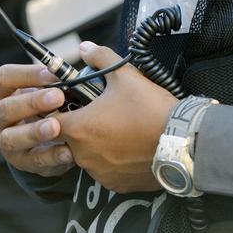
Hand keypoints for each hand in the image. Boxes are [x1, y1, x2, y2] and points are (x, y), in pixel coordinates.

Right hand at [0, 63, 74, 177]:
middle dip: (33, 102)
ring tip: (56, 126)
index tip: (52, 73)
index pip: (3, 77)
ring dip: (35, 132)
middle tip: (58, 97)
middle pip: (7, 108)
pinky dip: (51, 156)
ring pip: (13, 138)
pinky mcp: (19, 162)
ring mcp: (4, 141)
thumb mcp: (37, 87)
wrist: (37, 135)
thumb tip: (71, 71)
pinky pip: (34, 161)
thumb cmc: (37, 102)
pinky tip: (67, 151)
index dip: (27, 74)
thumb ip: (49, 80)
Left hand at [56, 42, 176, 193]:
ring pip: (87, 156)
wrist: (180, 142)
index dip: (57, 110)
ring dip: (95, 144)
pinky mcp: (117, 185)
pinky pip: (105, 171)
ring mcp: (100, 173)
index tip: (70, 102)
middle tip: (99, 112)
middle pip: (69, 139)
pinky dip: (111, 160)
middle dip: (80, 125)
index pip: (51, 121)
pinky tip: (126, 145)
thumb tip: (85, 48)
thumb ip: (100, 58)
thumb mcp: (125, 75)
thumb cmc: (149, 109)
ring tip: (116, 127)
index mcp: (80, 128)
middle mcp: (84, 156)